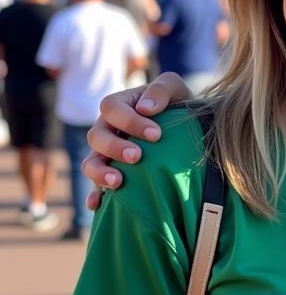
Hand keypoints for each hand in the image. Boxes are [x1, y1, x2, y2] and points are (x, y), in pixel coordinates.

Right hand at [83, 73, 191, 209]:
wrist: (187, 130)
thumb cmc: (178, 105)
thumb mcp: (175, 89)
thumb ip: (162, 89)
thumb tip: (146, 108)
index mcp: (119, 106)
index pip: (110, 108)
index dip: (129, 121)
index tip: (156, 134)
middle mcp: (107, 129)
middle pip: (96, 136)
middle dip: (114, 147)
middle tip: (137, 156)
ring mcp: (106, 153)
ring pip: (90, 162)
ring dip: (99, 172)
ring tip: (118, 182)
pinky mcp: (111, 174)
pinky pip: (95, 187)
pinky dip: (94, 196)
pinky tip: (98, 205)